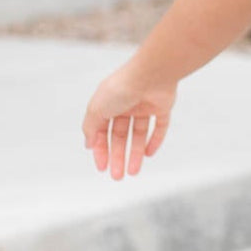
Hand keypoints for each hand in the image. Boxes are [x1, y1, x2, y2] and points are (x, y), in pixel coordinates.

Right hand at [81, 59, 176, 179]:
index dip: (101, 150)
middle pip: (120, 136)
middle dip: (118, 156)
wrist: (151, 75)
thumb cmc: (121, 89)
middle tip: (117, 176)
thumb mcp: (96, 109)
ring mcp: (144, 105)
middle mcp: (125, 104)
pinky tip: (149, 154)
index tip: (102, 167)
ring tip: (133, 172)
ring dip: (135, 154)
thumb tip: (88, 144)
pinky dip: (155, 140)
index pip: (102, 131)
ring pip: (139, 134)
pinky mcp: (162, 106)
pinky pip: (159, 126)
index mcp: (107, 103)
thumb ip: (90, 127)